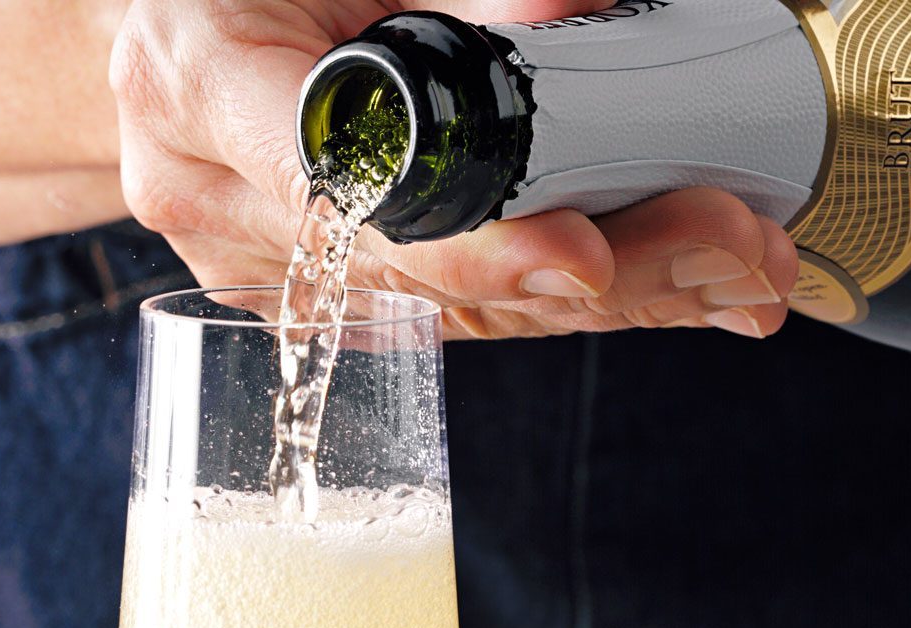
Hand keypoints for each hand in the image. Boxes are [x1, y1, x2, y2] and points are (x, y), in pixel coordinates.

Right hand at [110, 0, 797, 338]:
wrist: (172, 23)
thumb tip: (580, 5)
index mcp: (197, 85)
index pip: (342, 187)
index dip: (467, 240)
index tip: (583, 255)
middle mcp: (212, 196)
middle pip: (427, 271)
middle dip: (600, 270)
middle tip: (733, 252)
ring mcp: (254, 263)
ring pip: (454, 313)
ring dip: (611, 294)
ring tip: (739, 270)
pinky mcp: (306, 295)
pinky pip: (447, 313)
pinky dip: (564, 298)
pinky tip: (672, 285)